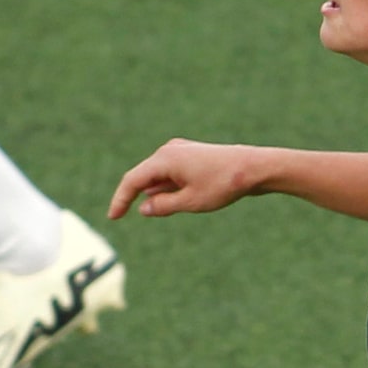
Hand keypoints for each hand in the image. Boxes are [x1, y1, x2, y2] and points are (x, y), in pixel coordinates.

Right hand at [108, 140, 262, 219]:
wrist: (254, 167)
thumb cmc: (223, 184)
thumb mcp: (191, 202)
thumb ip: (164, 206)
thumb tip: (144, 208)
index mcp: (164, 159)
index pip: (132, 180)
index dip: (120, 199)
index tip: (113, 217)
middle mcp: (168, 151)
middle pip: (143, 176)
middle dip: (135, 196)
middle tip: (124, 215)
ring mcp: (180, 151)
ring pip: (158, 175)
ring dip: (155, 192)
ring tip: (164, 208)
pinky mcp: (191, 155)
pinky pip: (170, 172)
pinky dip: (166, 186)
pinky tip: (170, 198)